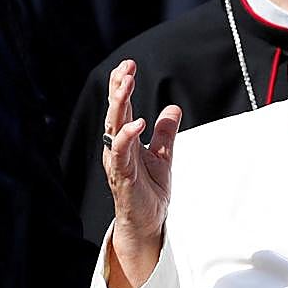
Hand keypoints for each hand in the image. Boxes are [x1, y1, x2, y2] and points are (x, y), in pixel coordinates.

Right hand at [102, 59, 181, 287]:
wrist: (148, 222)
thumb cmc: (150, 190)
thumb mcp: (164, 155)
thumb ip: (166, 133)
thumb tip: (172, 108)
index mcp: (125, 140)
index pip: (122, 108)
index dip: (122, 86)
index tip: (128, 65)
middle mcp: (117, 147)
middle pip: (115, 112)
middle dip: (119, 89)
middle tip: (127, 68)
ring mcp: (118, 162)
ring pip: (114, 128)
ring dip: (120, 105)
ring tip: (127, 85)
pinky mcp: (122, 177)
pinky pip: (121, 154)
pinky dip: (128, 137)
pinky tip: (138, 123)